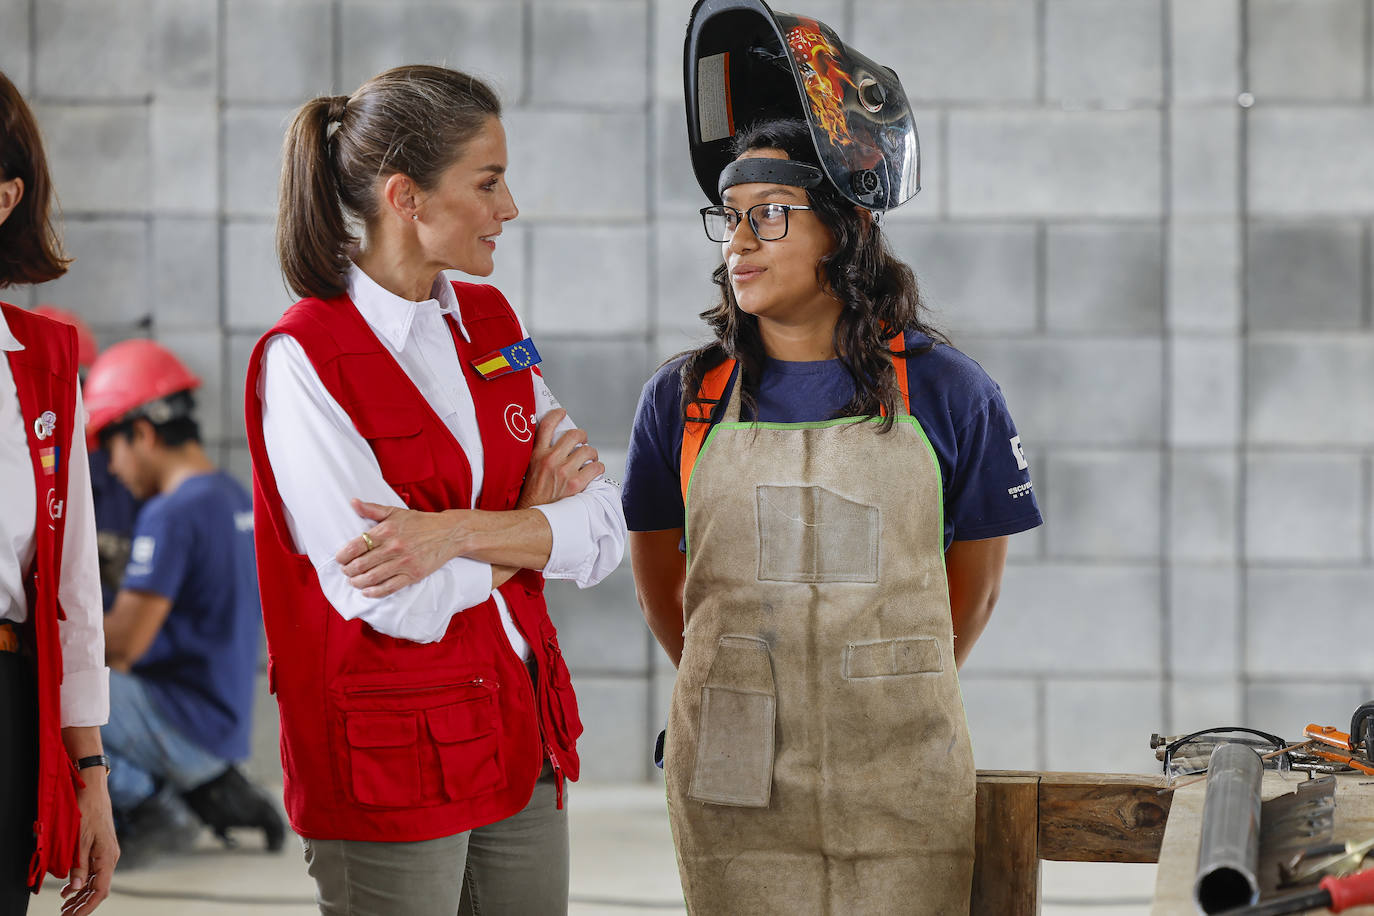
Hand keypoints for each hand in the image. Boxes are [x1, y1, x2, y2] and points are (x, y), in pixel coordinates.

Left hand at [60, 770, 117, 915]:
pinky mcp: (100, 848)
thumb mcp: (79, 840)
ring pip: (95, 881)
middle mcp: (110, 857)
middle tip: (65, 915)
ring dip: (80, 895)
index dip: (87, 907)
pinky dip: (81, 882)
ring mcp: (106, 852)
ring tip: (64, 906)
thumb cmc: (87, 811)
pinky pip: (93, 870)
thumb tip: (77, 888)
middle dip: (82, 904)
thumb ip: (79, 865)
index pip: (101, 891)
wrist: (93, 789)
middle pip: (98, 888)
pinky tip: (69, 888)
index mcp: (108, 857)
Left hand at [334, 499, 465, 597]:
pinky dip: (374, 592)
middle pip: (361, 564)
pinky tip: (367, 591)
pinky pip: (388, 588)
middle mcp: (393, 547)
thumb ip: (372, 509)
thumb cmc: (420, 522)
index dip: (343, 555)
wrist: (449, 533)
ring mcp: (403, 563)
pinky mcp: (413, 575)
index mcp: (387, 530)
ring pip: (372, 578)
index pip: (356, 546)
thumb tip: (353, 502)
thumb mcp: (396, 512)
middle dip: (348, 571)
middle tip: (346, 571)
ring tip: (354, 581)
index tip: (340, 559)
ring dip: (357, 582)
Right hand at [517, 409, 604, 508]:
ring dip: (592, 454)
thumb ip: (539, 455)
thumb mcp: (528, 469)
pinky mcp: (575, 484)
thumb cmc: (532, 494)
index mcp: (537, 454)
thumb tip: (553, 443)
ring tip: (590, 460)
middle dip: (582, 436)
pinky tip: (594, 472)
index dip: (557, 414)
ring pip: (588, 450)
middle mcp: (550, 459)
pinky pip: (596, 467)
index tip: (562, 413)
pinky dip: (598, 468)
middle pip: (574, 434)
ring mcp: (564, 471)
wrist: (533, 516)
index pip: (547, 425)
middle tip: (583, 442)